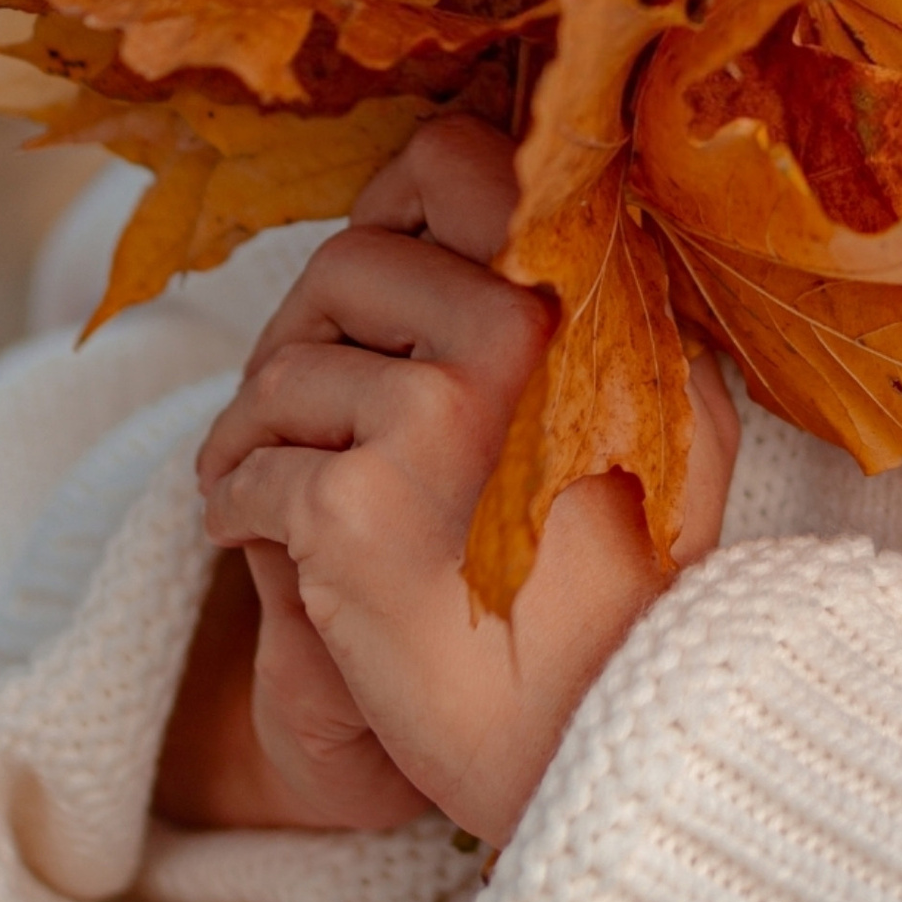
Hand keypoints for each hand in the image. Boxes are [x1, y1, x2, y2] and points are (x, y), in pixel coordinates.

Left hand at [196, 118, 738, 843]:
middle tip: (305, 405)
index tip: (373, 277)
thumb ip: (603, 312)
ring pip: (281, 371)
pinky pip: (243, 473)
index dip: (390, 203)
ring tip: (275, 485)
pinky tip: (262, 546)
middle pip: (343, 261)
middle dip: (309, 330)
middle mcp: (508, 336)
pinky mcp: (351, 511)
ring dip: (259, 433)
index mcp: (580, 298)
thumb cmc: (632, 591)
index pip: (449, 159)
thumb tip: (525, 211)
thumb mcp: (667, 418)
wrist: (606, 743)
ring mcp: (426, 420)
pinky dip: (235, 511)